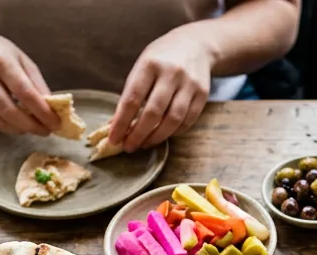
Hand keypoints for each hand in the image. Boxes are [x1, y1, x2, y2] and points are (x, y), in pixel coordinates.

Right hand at [0, 27, 57, 135]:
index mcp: (1, 61)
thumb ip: (36, 83)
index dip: (42, 112)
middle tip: (45, 131)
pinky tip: (13, 125)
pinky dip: (3, 128)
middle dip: (31, 126)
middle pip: (9, 110)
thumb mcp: (21, 59)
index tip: (55, 123)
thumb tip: (52, 109)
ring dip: (17, 130)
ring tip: (30, 129)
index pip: (25, 92)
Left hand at [110, 29, 211, 151]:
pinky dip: (173, 132)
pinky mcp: (203, 94)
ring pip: (172, 120)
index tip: (113, 139)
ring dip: (156, 137)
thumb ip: (131, 93)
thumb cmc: (161, 59)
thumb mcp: (142, 67)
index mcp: (150, 64)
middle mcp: (171, 73)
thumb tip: (116, 124)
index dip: (122, 122)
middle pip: (153, 112)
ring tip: (144, 144)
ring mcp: (189, 84)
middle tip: (128, 147)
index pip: (132, 99)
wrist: (196, 45)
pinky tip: (162, 135)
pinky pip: (187, 121)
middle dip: (138, 134)